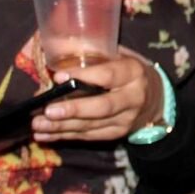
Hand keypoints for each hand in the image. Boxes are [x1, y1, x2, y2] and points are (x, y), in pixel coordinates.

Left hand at [32, 47, 163, 141]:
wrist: (156, 97)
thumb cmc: (128, 72)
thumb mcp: (118, 57)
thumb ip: (93, 58)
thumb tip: (55, 65)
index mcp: (133, 73)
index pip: (108, 76)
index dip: (83, 76)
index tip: (58, 77)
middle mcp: (133, 97)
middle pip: (103, 107)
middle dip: (74, 110)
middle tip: (48, 111)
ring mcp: (127, 119)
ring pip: (93, 125)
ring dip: (63, 126)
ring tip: (38, 124)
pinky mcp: (118, 133)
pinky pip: (90, 136)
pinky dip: (66, 136)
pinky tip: (46, 134)